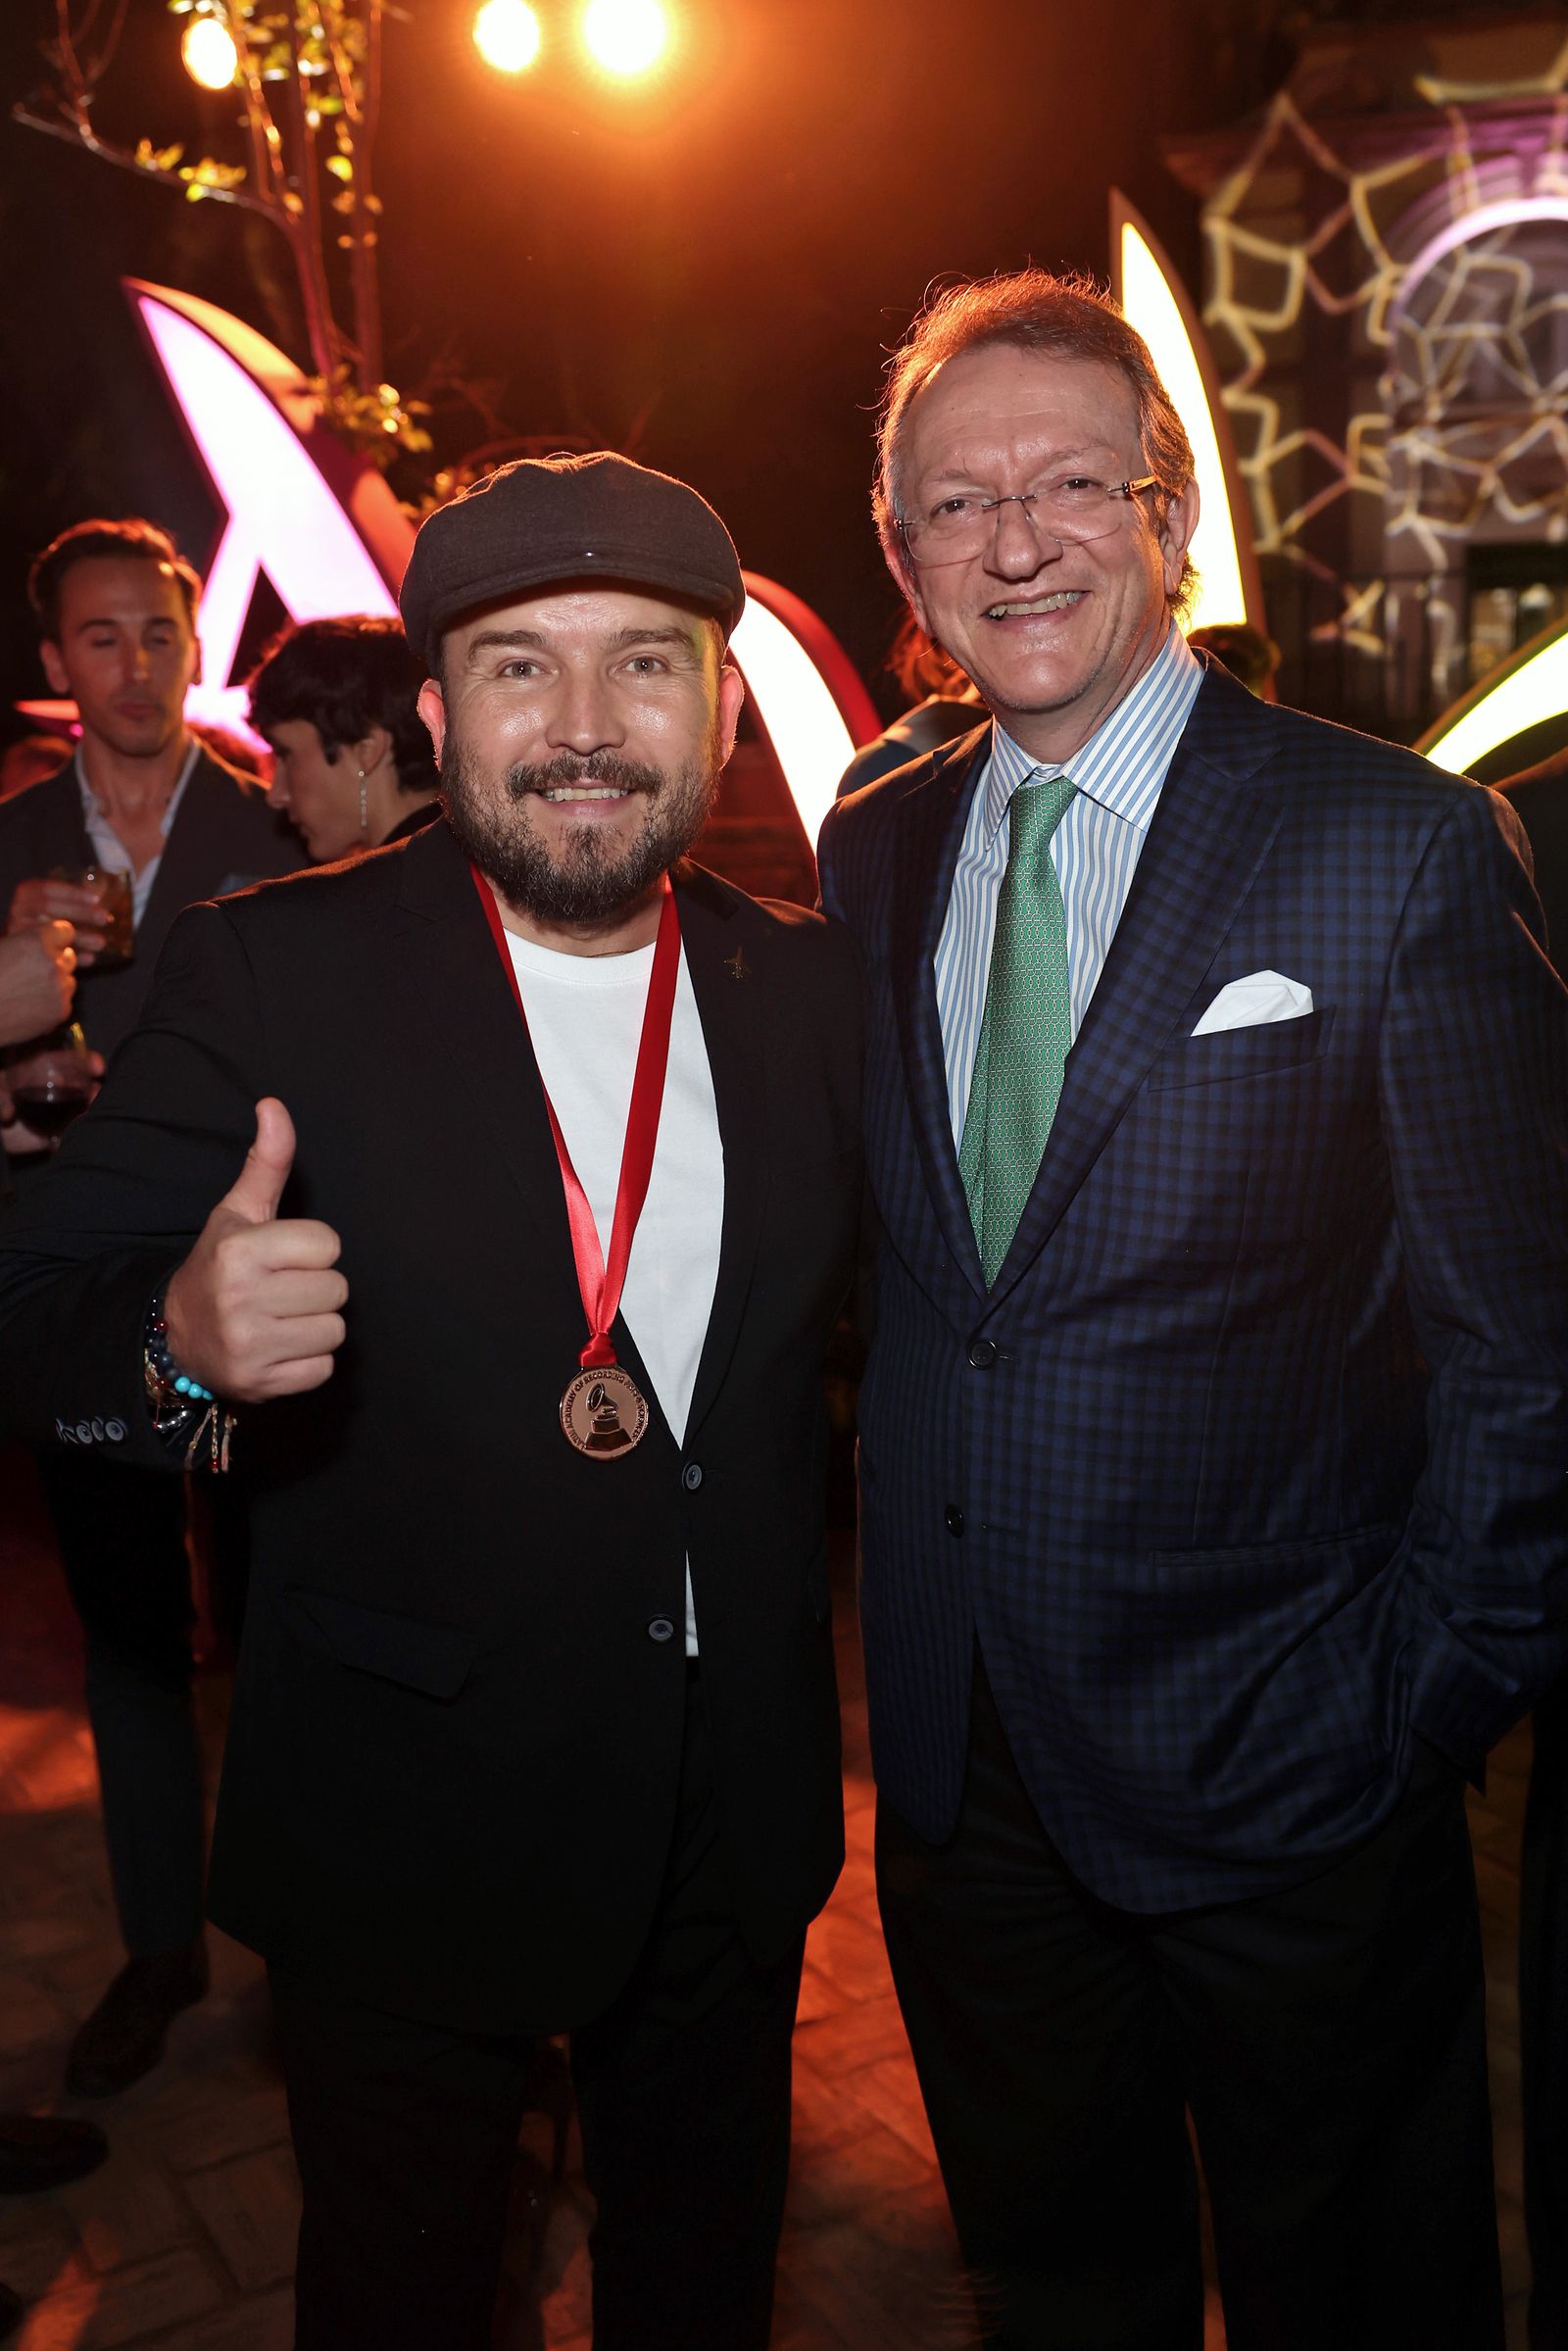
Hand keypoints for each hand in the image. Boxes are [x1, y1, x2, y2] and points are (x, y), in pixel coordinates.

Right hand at [0, 922, 76, 1048]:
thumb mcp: (1, 947)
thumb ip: (25, 941)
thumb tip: (40, 941)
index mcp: (36, 941)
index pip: (65, 931)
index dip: (56, 939)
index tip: (50, 945)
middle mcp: (53, 963)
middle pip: (70, 957)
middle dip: (56, 961)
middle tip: (33, 971)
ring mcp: (59, 989)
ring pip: (69, 981)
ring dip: (56, 984)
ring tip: (29, 991)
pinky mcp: (61, 1011)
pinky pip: (65, 1004)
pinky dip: (53, 1006)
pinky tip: (31, 1007)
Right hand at [6, 878, 106, 964]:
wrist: (16, 960)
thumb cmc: (43, 928)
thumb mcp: (53, 910)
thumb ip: (71, 903)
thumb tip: (101, 893)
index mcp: (24, 897)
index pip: (47, 890)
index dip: (72, 892)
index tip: (97, 898)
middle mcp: (17, 913)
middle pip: (47, 907)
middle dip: (80, 911)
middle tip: (105, 918)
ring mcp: (17, 935)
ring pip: (48, 933)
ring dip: (80, 936)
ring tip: (101, 942)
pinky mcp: (24, 956)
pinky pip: (50, 957)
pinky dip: (73, 958)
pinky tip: (90, 958)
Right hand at [163, 1098, 347, 1402]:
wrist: (177, 1336)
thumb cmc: (220, 1265)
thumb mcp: (238, 1212)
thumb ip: (266, 1163)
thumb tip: (273, 1105)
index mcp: (240, 1251)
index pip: (328, 1244)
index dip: (312, 1249)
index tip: (283, 1256)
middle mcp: (242, 1299)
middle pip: (337, 1288)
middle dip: (316, 1287)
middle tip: (281, 1290)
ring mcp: (250, 1345)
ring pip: (335, 1329)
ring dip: (315, 1325)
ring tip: (281, 1317)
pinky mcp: (261, 1383)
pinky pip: (323, 1368)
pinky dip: (308, 1361)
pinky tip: (279, 1347)